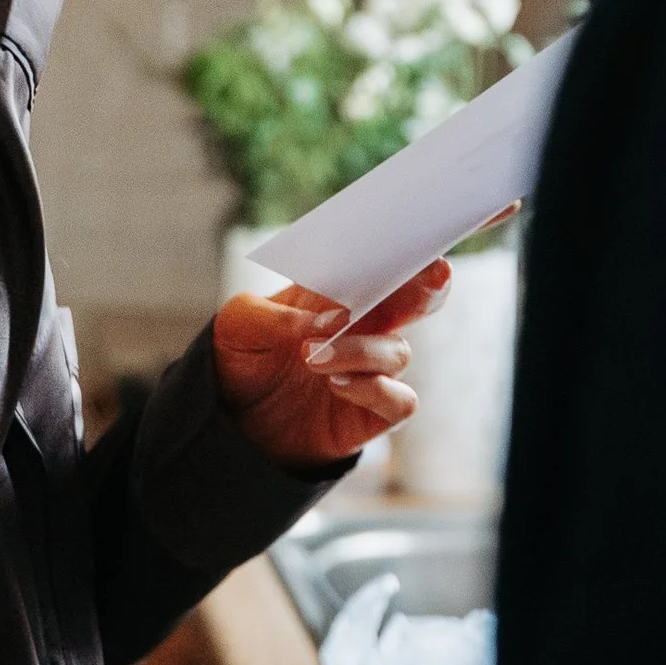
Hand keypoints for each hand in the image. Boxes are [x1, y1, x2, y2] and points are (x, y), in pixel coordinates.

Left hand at [213, 263, 452, 473]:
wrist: (234, 418)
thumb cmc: (244, 356)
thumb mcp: (240, 324)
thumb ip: (277, 317)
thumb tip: (324, 323)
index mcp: (343, 292)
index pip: (388, 264)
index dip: (413, 253)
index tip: (426, 246)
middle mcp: (368, 326)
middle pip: (419, 299)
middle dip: (427, 287)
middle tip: (431, 276)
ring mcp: (373, 369)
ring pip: (398, 352)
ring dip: (360, 350)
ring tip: (311, 357)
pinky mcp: (374, 412)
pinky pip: (401, 400)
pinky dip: (375, 390)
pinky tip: (336, 385)